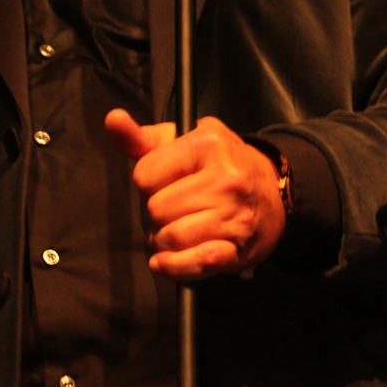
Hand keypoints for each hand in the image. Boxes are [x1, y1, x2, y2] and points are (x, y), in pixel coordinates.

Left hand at [105, 110, 285, 279]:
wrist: (272, 190)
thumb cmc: (219, 163)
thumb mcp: (183, 140)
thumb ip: (142, 137)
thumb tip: (113, 120)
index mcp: (208, 145)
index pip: (145, 175)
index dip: (147, 182)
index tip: (164, 182)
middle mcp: (226, 179)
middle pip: (156, 209)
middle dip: (156, 213)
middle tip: (172, 208)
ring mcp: (235, 216)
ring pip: (170, 238)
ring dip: (162, 241)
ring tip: (174, 230)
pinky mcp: (238, 248)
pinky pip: (195, 263)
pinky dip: (173, 266)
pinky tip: (166, 260)